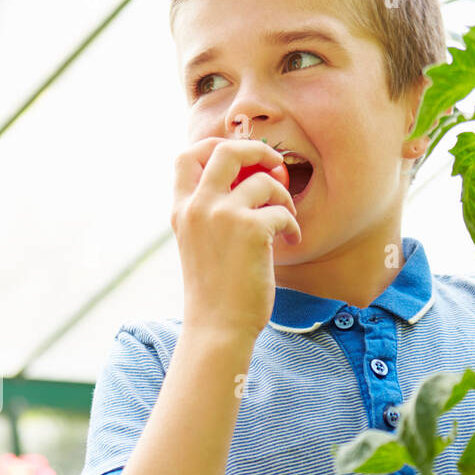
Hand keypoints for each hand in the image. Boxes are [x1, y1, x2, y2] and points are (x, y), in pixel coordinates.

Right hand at [170, 136, 301, 340]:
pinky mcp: (251, 229)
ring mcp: (223, 215)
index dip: (215, 146)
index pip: (186, 156)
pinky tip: (291, 240)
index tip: (240, 159)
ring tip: (287, 218)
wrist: (218, 328)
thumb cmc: (215, 293)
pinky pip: (282, 211)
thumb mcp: (200, 245)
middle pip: (226, 149)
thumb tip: (250, 181)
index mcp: (182, 210)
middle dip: (257, 150)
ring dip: (283, 196)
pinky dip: (292, 224)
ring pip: (263, 180)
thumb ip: (211, 213)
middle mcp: (198, 206)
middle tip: (275, 167)